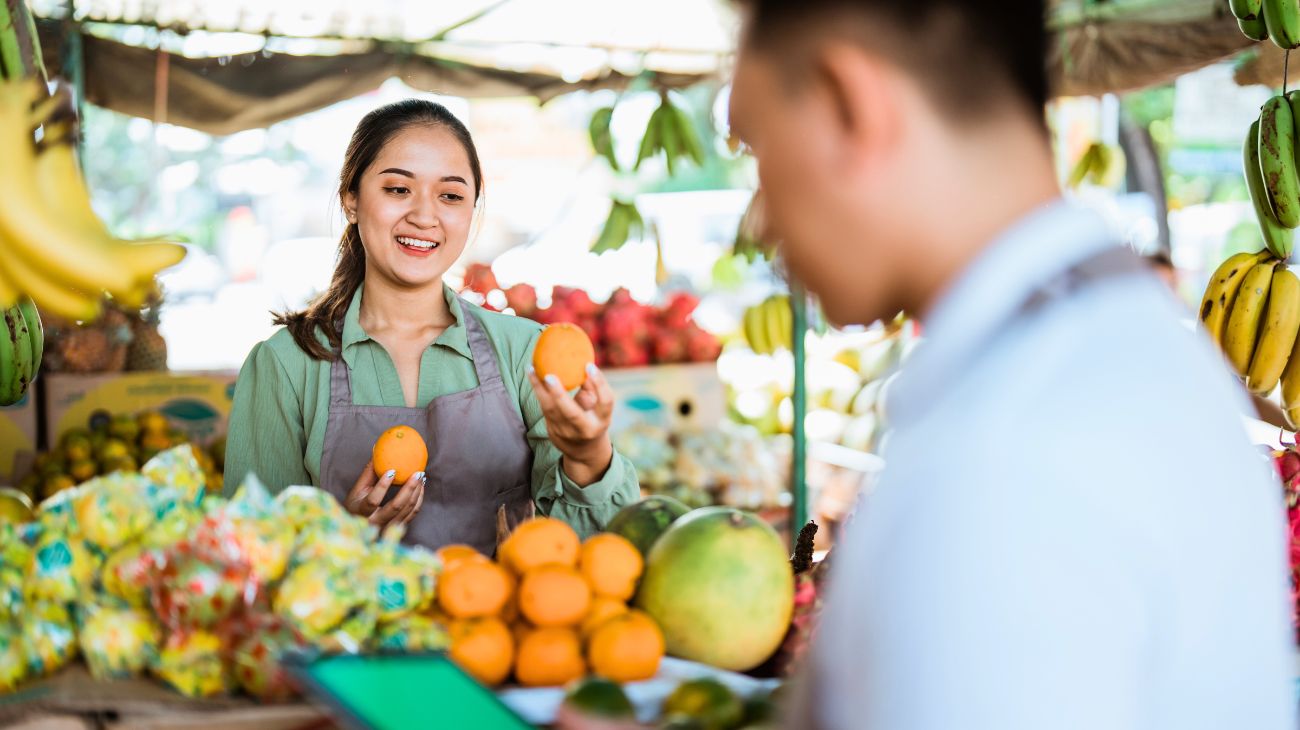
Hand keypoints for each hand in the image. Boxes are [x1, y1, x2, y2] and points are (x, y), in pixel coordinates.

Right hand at [343, 459, 424, 532]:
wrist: (357, 527)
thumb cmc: (355, 504)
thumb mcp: (357, 490)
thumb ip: (368, 472)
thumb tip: (377, 450)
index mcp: (360, 512)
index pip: (373, 501)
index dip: (383, 486)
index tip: (392, 470)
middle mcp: (375, 523)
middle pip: (395, 507)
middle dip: (409, 489)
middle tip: (418, 473)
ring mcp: (387, 528)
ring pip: (407, 510)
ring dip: (416, 492)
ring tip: (420, 476)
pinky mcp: (398, 528)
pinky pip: (412, 513)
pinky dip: (418, 499)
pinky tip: (420, 487)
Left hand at [529, 363, 613, 485]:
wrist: (584, 452)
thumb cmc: (594, 419)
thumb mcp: (600, 407)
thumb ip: (593, 388)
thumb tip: (582, 364)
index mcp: (602, 420)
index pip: (605, 402)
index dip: (599, 383)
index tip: (589, 365)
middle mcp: (584, 429)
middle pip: (572, 413)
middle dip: (559, 395)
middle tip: (548, 376)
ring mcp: (566, 432)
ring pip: (550, 410)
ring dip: (539, 388)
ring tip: (531, 368)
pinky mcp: (552, 431)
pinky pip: (544, 408)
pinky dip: (537, 391)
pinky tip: (532, 375)